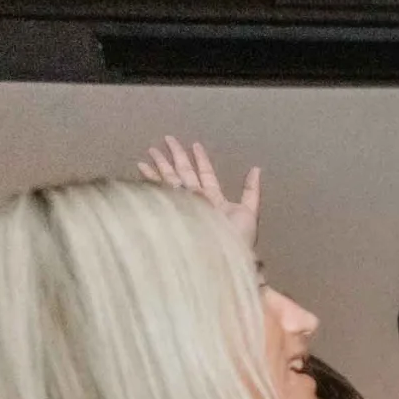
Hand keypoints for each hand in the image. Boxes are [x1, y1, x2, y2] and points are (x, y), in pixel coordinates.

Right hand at [137, 137, 259, 249]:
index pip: (205, 175)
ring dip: (161, 165)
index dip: (201, 160)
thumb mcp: (249, 211)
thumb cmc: (238, 239)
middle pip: (185, 173)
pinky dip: (151, 180)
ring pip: (171, 180)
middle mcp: (197, 201)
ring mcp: (184, 206)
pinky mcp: (172, 211)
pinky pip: (161, 191)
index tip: (195, 145)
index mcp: (215, 200)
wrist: (222, 259)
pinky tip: (141, 167)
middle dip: (177, 156)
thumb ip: (251, 190)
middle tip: (168, 138)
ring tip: (151, 150)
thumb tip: (256, 168)